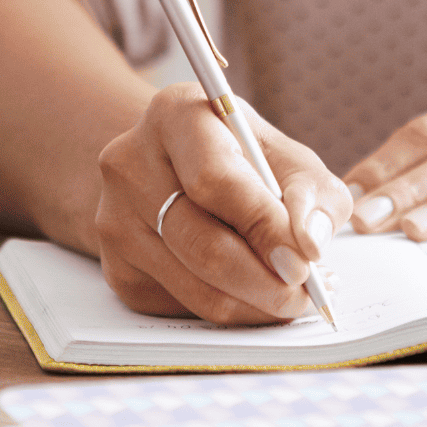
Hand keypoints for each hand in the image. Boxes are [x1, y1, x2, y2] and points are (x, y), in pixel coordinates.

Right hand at [97, 83, 352, 322]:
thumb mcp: (284, 154)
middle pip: (201, 243)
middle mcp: (130, 163)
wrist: (176, 167)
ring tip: (290, 297)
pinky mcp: (116, 268)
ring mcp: (115, 218)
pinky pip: (182, 308)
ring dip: (253, 305)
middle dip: (265, 280)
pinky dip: (229, 312)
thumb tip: (310, 243)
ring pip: (194, 287)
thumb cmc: (242, 158)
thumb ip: (310, 191)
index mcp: (175, 114)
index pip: (215, 179)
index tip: (306, 259)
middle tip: (304, 293)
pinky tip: (253, 294)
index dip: (264, 225)